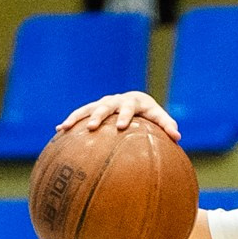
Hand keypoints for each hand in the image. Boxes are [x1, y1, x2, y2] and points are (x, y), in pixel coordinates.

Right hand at [57, 91, 177, 139]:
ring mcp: (102, 103)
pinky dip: (70, 121)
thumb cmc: (150, 114)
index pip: (128, 108)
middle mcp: (115, 100)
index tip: (121, 126)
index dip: (124, 116)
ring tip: (65, 128)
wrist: (136, 100)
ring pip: (87, 109)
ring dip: (76, 118)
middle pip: (104, 107)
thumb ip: (168, 126)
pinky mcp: (93, 108)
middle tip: (92, 128)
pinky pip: (79, 114)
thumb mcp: (159, 118)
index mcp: (132, 102)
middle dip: (98, 116)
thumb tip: (178, 138)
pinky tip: (59, 131)